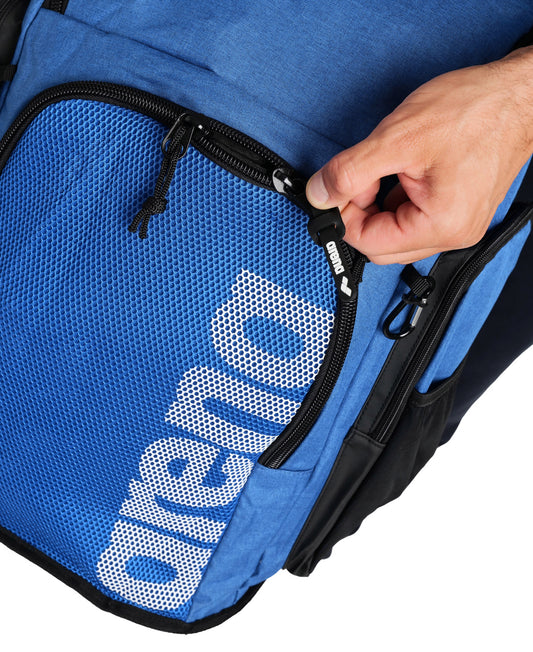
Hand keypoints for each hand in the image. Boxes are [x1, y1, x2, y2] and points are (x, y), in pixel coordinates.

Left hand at [306, 47, 532, 264]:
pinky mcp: (456, 210)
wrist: (518, 94)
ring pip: (394, 232)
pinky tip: (403, 169)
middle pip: (381, 244)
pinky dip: (396, 198)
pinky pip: (412, 217)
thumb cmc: (474, 111)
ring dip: (378, 204)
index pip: (368, 242)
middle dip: (361, 212)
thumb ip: (349, 172)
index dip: (345, 215)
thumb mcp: (397, 138)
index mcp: (440, 226)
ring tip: (389, 166)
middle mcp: (452, 234)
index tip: (339, 186)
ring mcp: (456, 224)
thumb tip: (319, 194)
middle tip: (362, 176)